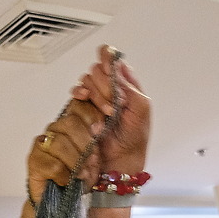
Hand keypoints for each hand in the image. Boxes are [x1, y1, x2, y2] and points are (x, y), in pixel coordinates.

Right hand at [25, 99, 104, 206]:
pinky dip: (65, 175)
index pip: (78, 104)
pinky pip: (53, 165)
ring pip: (60, 143)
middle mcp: (55, 130)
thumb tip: (103, 122)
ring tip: (84, 174)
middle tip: (93, 160)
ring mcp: (42, 145)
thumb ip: (100, 136)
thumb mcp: (99, 155)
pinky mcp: (34, 162)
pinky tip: (68, 182)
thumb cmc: (83, 178)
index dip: (93, 110)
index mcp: (72, 123)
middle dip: (86, 143)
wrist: (65, 204)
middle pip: (70, 122)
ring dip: (77, 162)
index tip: (105, 122)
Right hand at [70, 45, 150, 175]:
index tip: (109, 70)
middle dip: (104, 85)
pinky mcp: (83, 107)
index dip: (108, 60)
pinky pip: (76, 92)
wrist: (121, 158)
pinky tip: (84, 99)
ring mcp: (95, 96)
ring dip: (96, 94)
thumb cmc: (135, 136)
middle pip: (98, 69)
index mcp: (125, 83)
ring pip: (87, 80)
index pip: (112, 59)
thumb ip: (130, 86)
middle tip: (113, 104)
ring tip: (106, 113)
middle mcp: (109, 87)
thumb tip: (117, 66)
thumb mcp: (142, 108)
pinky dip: (79, 93)